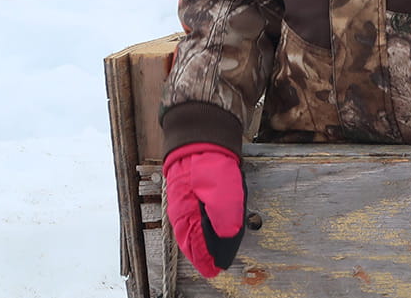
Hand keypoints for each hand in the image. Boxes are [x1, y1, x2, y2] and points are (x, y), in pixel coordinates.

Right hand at [162, 143, 245, 277]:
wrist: (201, 140)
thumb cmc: (210, 164)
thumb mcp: (224, 191)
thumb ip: (225, 216)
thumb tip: (228, 236)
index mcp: (187, 215)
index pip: (195, 246)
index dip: (206, 259)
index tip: (215, 269)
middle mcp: (182, 213)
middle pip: (192, 241)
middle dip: (203, 254)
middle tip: (215, 265)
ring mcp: (184, 205)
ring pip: (191, 232)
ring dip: (201, 244)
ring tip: (212, 253)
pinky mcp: (189, 197)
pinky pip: (192, 220)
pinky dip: (200, 230)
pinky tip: (208, 231)